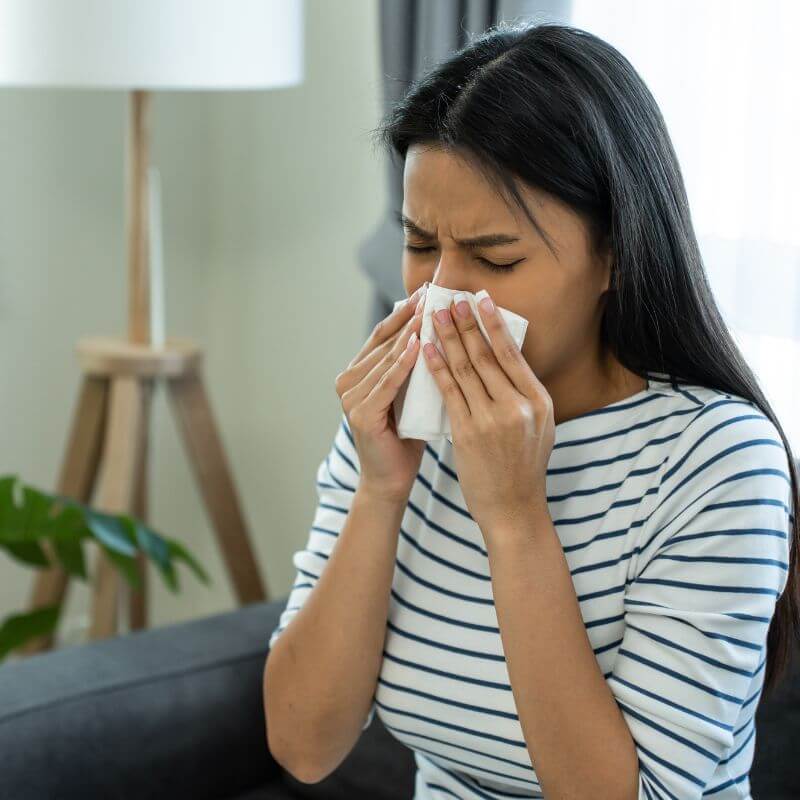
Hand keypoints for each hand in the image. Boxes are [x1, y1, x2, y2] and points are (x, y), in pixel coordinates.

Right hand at [334, 286, 427, 503]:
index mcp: (358, 373)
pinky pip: (386, 383)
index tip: (427, 291)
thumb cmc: (406, 438)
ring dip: (409, 334)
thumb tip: (439, 330)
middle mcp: (348, 381)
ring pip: (386, 358)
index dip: (404, 312)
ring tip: (430, 312)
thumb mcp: (410, 394)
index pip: (384, 335)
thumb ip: (413, 367)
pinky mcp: (360, 414)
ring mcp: (350, 398)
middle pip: (384, 342)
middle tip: (433, 294)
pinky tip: (417, 346)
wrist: (391, 481)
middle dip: (410, 317)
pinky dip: (402, 364)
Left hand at [422, 290, 553, 533]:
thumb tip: (504, 358)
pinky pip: (449, 392)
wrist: (513, 509)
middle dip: (467, 323)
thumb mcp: (538, 426)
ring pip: (466, 369)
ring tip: (436, 316)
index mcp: (539, 401)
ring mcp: (493, 419)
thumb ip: (522, 395)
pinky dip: (436, 367)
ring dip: (449, 338)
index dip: (494, 324)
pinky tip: (426, 349)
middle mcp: (519, 407)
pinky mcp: (469, 433)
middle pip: (488, 355)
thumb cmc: (522, 467)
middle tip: (453, 298)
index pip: (513, 354)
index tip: (481, 300)